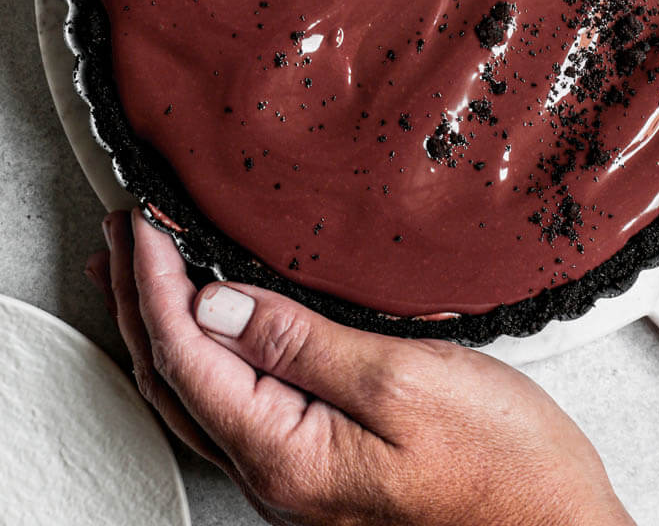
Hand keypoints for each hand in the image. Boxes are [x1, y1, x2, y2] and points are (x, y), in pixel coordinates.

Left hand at [86, 210, 633, 525]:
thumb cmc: (501, 467)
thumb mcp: (404, 384)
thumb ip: (303, 344)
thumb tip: (216, 303)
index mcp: (284, 453)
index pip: (187, 352)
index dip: (156, 280)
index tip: (143, 218)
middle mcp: (275, 473)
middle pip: (174, 378)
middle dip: (139, 300)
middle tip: (122, 232)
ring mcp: (296, 475)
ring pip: (196, 394)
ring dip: (162, 325)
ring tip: (140, 274)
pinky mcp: (321, 464)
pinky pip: (233, 404)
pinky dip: (204, 353)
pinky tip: (215, 327)